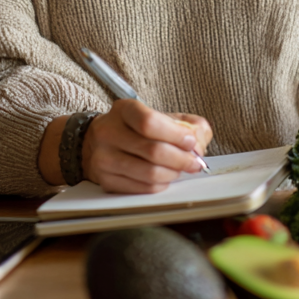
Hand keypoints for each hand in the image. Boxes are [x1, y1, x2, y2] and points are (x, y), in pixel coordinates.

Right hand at [82, 100, 213, 193]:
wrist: (99, 142)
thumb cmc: (137, 128)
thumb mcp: (160, 116)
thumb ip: (187, 123)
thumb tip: (199, 142)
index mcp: (124, 110)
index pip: (148, 122)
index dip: (174, 134)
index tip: (190, 141)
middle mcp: (108, 132)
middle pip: (152, 151)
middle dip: (181, 159)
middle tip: (194, 162)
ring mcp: (104, 158)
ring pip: (148, 173)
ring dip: (172, 173)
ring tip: (180, 169)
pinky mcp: (106, 180)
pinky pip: (141, 188)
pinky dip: (160, 184)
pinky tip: (166, 177)